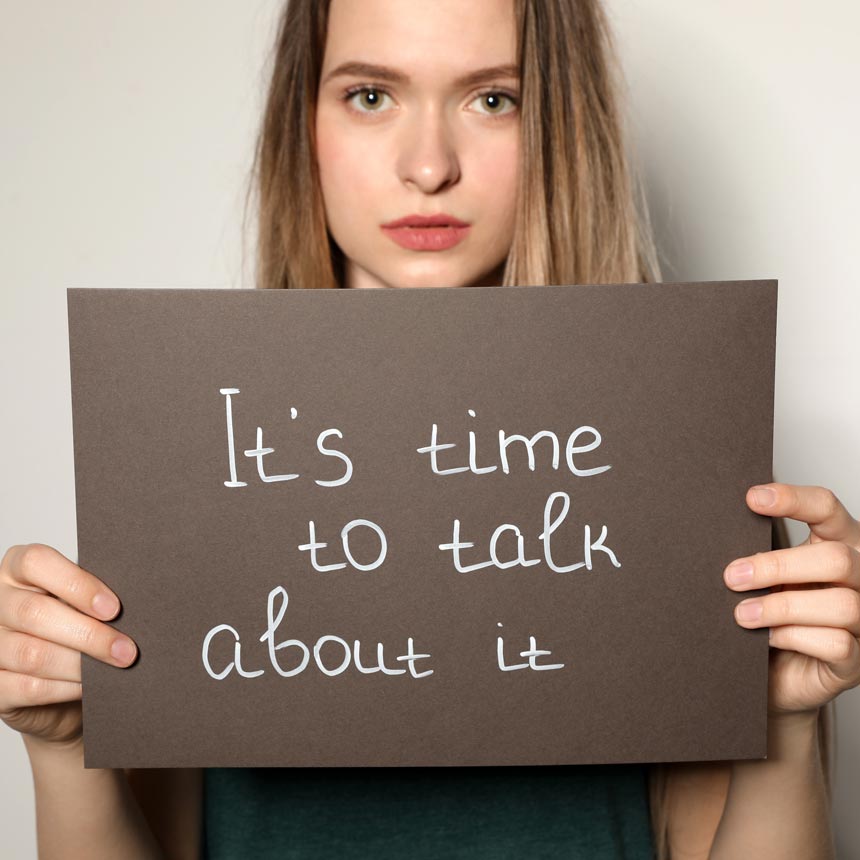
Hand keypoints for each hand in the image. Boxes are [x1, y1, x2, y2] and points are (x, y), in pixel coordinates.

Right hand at [0, 544, 137, 747]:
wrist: (59, 683)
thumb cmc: (76, 628)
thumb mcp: (83, 602)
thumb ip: (95, 596)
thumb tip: (136, 604)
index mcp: (17, 569)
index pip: (36, 562)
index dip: (77, 584)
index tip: (113, 607)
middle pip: (35, 612)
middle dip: (89, 634)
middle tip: (127, 648)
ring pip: (33, 654)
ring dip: (81, 664)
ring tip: (116, 666)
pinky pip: (29, 687)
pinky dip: (66, 688)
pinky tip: (90, 687)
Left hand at [723, 483, 859, 718]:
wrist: (770, 673)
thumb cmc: (769, 613)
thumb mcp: (763, 576)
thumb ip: (758, 552)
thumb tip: (718, 526)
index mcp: (837, 544)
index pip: (827, 508)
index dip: (794, 499)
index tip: (751, 498)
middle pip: (836, 557)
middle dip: (778, 566)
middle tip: (732, 577)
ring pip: (841, 603)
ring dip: (780, 607)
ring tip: (741, 614)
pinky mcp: (856, 659)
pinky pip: (836, 643)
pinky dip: (793, 638)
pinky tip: (767, 639)